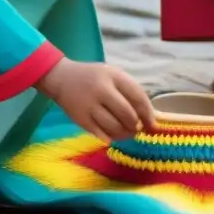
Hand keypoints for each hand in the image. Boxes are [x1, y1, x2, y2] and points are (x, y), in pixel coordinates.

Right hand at [37, 59, 156, 141]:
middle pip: (127, 115)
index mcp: (113, 76)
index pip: (138, 97)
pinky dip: (111, 138)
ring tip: (126, 133)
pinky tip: (113, 135)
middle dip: (136, 126)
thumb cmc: (93, 77)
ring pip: (115, 127)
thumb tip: (150, 118)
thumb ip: (130, 92)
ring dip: (125, 134)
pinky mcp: (81, 119)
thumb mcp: (112, 75)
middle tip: (136, 128)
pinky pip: (101, 135)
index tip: (152, 125)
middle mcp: (101, 90)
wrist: (61, 78)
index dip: (148, 114)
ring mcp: (89, 105)